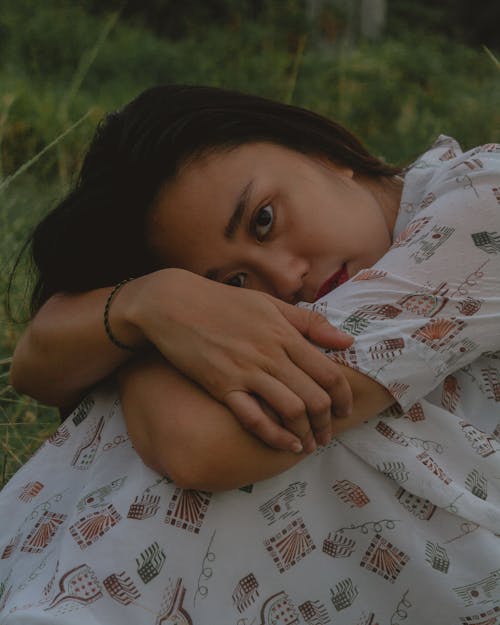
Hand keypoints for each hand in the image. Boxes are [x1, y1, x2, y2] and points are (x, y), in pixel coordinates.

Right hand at [123, 268, 353, 452]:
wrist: (173, 304)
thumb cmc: (223, 302)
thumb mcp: (270, 304)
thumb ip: (309, 322)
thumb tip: (347, 339)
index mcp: (285, 334)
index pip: (329, 373)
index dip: (344, 397)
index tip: (345, 410)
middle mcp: (271, 355)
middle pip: (315, 398)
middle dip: (327, 423)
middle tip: (328, 433)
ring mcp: (246, 372)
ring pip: (291, 410)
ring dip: (306, 434)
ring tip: (310, 443)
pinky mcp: (223, 387)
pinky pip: (254, 419)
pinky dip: (275, 437)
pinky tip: (286, 445)